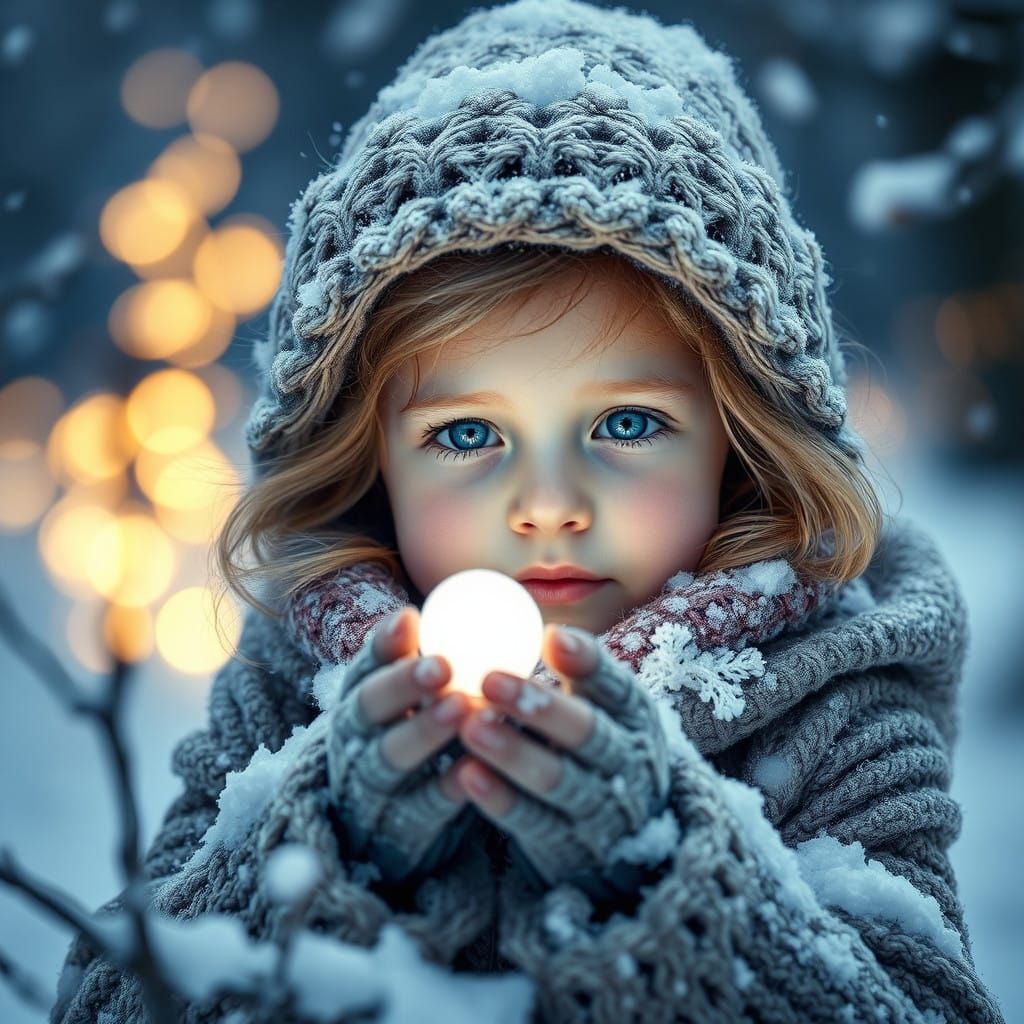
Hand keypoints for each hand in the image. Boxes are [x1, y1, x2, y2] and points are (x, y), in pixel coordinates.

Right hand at [326, 606, 473, 884]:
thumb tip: (463, 610)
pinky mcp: (396, 831)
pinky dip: (445, 788)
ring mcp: (370, 788)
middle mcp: (354, 741)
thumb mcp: (405, 706)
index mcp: (358, 703)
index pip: (363, 667)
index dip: (384, 644)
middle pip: (367, 708)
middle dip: (402, 684)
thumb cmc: (409, 744)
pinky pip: (421, 808)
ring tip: (460, 707)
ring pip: (389, 758)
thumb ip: (425, 666)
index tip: (411, 618)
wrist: (381, 830)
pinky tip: (471, 768)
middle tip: (443, 665)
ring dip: (424, 731)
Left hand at [454, 623, 670, 889]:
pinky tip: (468, 774)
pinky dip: (501, 799)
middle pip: (587, 733)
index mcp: (634, 717)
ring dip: (513, 752)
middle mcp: (626, 762)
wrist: (629, 835)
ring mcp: (601, 809)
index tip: (551, 637)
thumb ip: (578, 671)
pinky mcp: (569, 847)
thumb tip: (547, 630)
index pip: (617, 686)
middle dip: (540, 708)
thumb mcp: (605, 708)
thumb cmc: (599, 746)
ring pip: (558, 779)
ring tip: (471, 726)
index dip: (588, 662)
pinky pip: (533, 823)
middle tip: (489, 679)